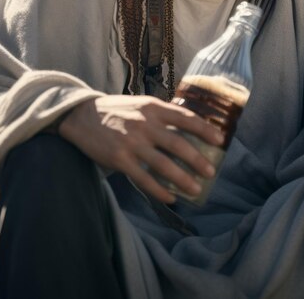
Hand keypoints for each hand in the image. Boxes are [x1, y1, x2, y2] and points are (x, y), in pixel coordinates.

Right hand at [59, 95, 224, 202]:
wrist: (82, 116)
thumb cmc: (118, 111)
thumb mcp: (142, 105)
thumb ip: (162, 115)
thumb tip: (190, 127)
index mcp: (153, 108)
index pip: (185, 117)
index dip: (205, 129)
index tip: (221, 139)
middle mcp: (145, 124)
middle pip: (178, 144)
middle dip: (197, 160)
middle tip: (211, 172)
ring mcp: (131, 142)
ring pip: (163, 164)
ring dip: (182, 179)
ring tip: (196, 189)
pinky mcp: (119, 159)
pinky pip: (143, 179)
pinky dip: (159, 190)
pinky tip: (170, 197)